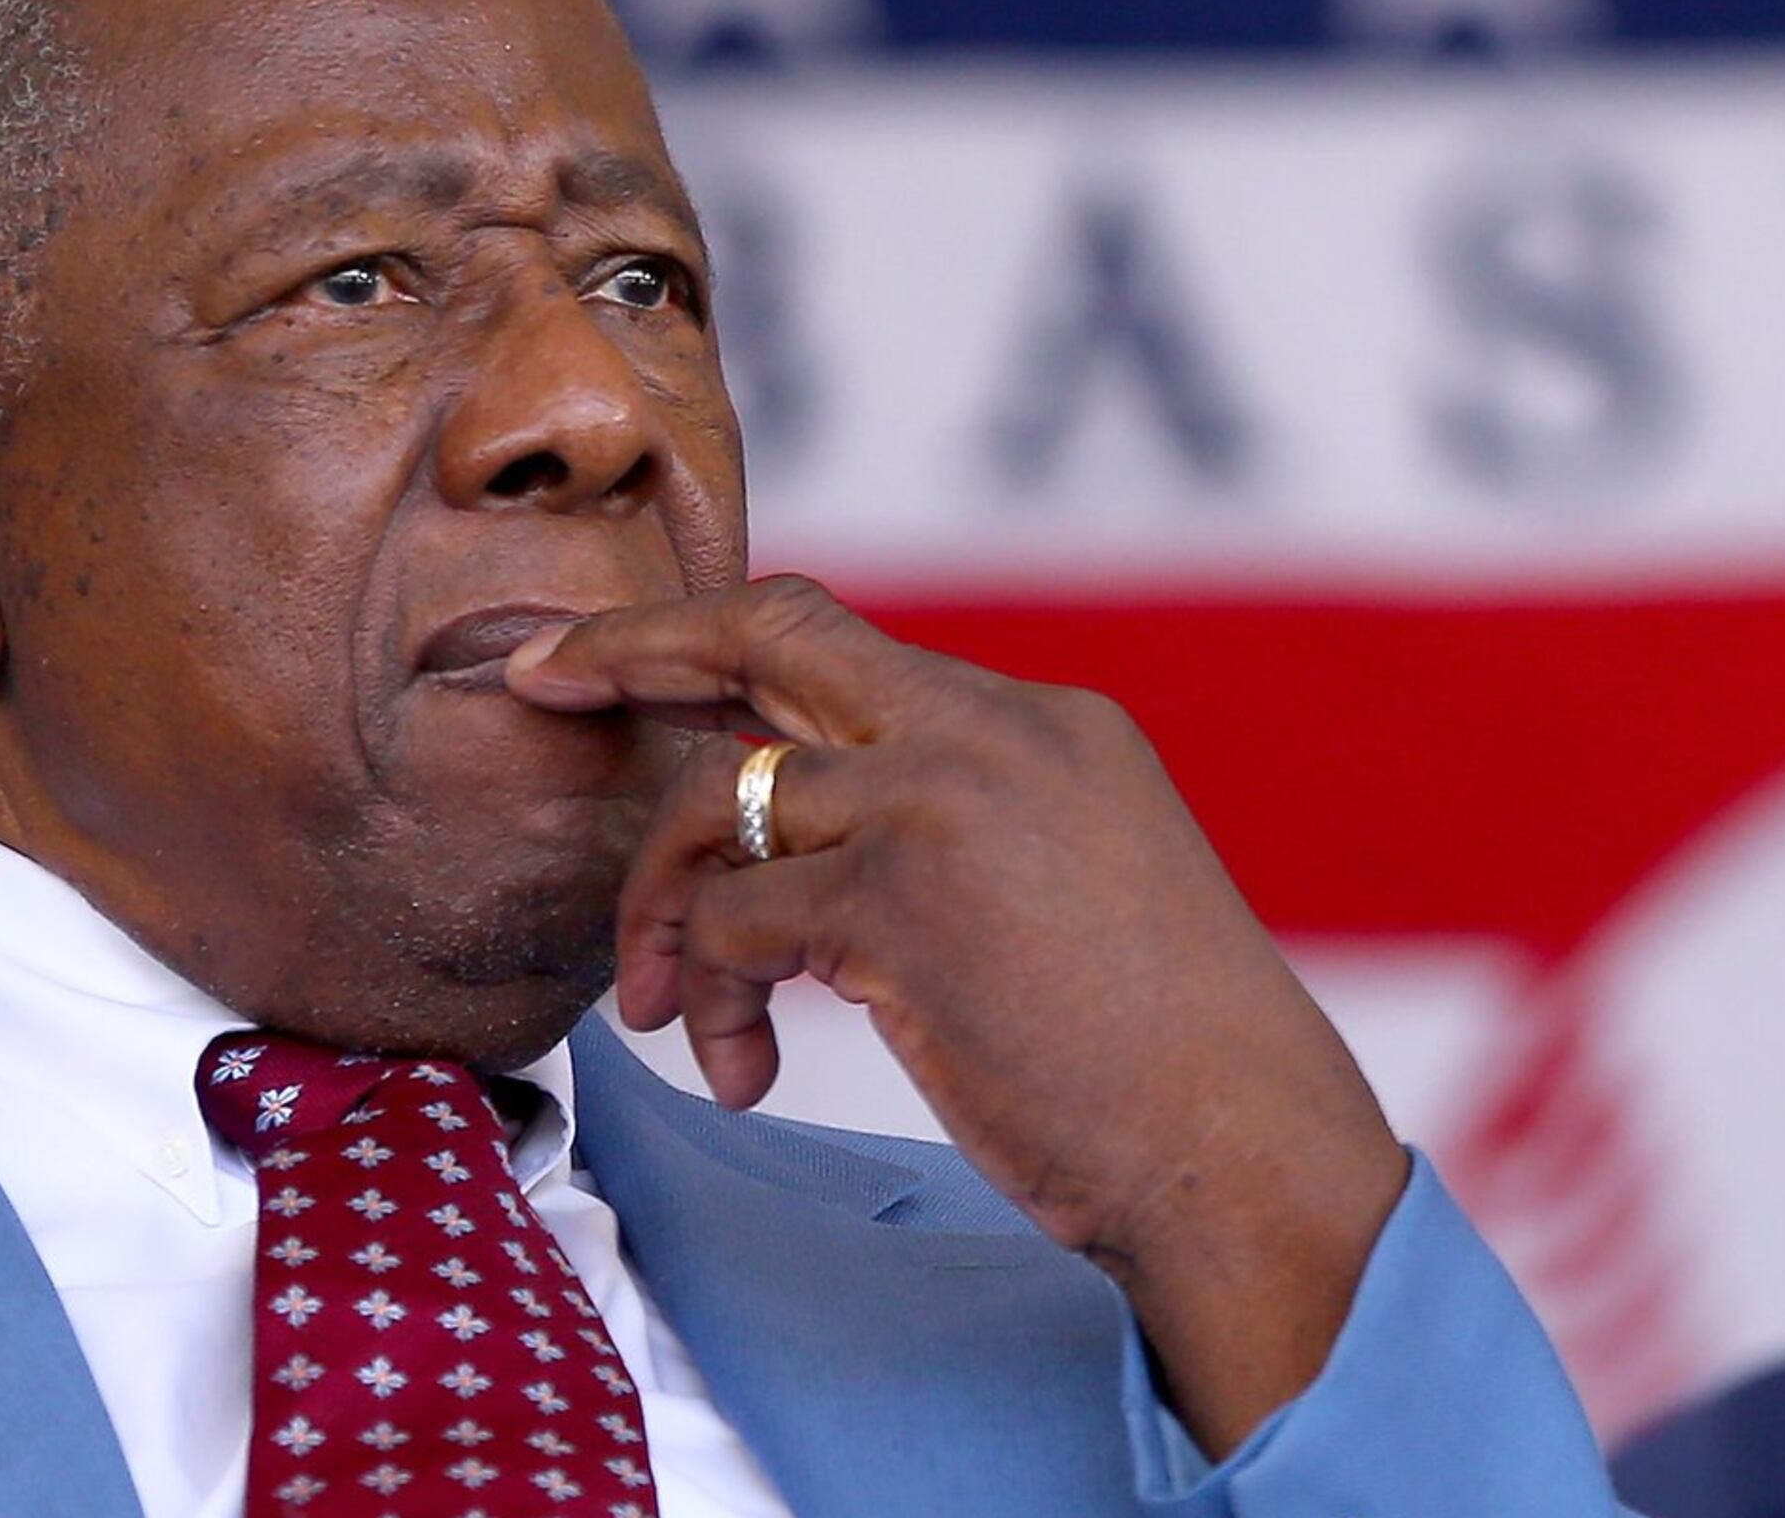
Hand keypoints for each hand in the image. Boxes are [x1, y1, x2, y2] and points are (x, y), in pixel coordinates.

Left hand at [506, 576, 1410, 1453]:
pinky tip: (749, 1073)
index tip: (625, 658)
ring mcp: (942, 803)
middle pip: (771, 634)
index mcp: (1048, 722)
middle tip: (542, 680)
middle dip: (635, 643)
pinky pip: (732, 920)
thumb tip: (804, 845)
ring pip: (721, 805)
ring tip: (679, 1017)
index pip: (849, 645)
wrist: (1242, 1151)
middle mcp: (993, 731)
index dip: (724, 640)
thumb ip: (965, 829)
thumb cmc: (1167, 1064)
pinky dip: (714, 997)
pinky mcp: (896, 900)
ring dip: (668, 916)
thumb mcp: (1082, 884)